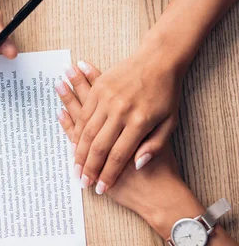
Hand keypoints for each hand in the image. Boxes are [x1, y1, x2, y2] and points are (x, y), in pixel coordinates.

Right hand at [66, 43, 183, 194]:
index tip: (101, 188)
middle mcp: (120, 111)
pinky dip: (77, 131)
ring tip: (75, 167)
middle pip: (99, 146)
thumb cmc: (168, 92)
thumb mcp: (170, 121)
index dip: (107, 175)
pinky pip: (84, 115)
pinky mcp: (99, 90)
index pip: (118, 156)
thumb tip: (138, 163)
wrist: (160, 58)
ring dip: (79, 152)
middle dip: (88, 167)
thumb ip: (155, 145)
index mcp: (139, 121)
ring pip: (87, 132)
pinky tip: (74, 143)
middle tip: (82, 181)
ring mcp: (107, 99)